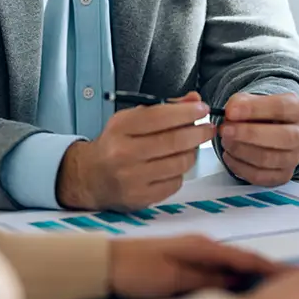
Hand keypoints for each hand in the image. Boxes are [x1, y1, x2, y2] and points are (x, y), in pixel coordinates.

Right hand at [56, 93, 214, 210]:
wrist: (89, 177)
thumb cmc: (114, 144)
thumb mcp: (131, 119)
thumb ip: (164, 108)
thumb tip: (194, 100)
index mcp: (120, 128)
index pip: (159, 117)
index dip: (186, 112)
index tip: (203, 108)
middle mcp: (124, 153)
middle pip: (173, 141)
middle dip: (198, 132)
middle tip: (208, 128)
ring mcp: (132, 178)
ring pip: (179, 163)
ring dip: (192, 152)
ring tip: (192, 145)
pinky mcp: (141, 198)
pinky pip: (175, 183)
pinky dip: (181, 172)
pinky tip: (176, 164)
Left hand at [109, 235, 282, 298]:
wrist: (108, 262)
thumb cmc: (137, 269)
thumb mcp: (174, 279)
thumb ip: (206, 279)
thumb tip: (238, 280)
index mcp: (202, 246)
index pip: (244, 257)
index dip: (270, 267)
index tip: (293, 276)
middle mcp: (202, 244)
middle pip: (242, 258)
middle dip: (266, 270)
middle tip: (292, 283)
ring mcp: (194, 250)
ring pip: (231, 263)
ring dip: (251, 273)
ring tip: (273, 286)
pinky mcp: (186, 259)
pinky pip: (218, 267)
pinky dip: (234, 275)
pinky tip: (240, 284)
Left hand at [219, 93, 298, 186]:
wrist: (266, 129)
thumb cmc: (260, 114)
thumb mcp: (250, 100)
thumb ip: (240, 103)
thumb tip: (231, 111)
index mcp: (298, 109)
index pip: (282, 108)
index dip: (254, 109)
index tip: (231, 111)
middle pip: (283, 137)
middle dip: (249, 134)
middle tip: (226, 130)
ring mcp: (294, 157)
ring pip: (269, 159)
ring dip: (241, 150)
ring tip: (226, 141)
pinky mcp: (283, 175)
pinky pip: (261, 176)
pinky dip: (240, 166)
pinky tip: (229, 155)